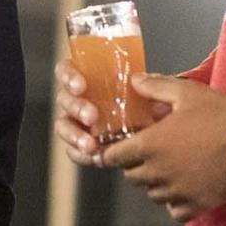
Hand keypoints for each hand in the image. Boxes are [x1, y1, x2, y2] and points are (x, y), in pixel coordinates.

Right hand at [53, 58, 171, 165]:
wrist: (161, 134)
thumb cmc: (152, 103)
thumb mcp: (157, 88)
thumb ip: (153, 84)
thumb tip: (141, 80)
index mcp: (88, 76)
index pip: (67, 69)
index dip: (69, 76)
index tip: (81, 86)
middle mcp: (78, 98)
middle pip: (64, 98)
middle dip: (76, 107)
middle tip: (92, 116)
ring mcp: (77, 123)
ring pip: (63, 126)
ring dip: (74, 134)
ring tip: (90, 145)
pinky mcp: (83, 145)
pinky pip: (73, 150)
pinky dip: (80, 154)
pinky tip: (92, 156)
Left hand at [102, 76, 225, 221]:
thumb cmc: (219, 112)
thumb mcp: (185, 92)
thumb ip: (155, 88)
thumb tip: (134, 81)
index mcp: (150, 145)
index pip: (114, 157)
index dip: (112, 153)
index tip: (116, 150)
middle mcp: (159, 172)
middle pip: (132, 177)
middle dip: (136, 165)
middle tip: (150, 154)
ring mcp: (179, 191)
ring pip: (153, 195)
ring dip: (157, 184)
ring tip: (171, 169)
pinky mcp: (199, 205)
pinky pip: (176, 212)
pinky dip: (176, 203)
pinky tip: (185, 189)